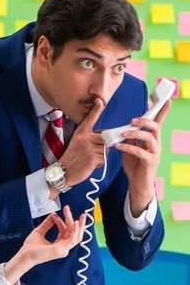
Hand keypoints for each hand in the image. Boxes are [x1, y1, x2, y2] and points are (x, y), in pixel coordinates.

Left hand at [4, 206, 85, 283]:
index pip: (66, 231)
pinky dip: (76, 231)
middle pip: (74, 233)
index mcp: (59, 244)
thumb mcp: (39, 232)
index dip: (62, 221)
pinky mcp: (60, 250)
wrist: (24, 255)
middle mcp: (63, 248)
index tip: (55, 214)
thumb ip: (47, 224)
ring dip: (78, 225)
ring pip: (76, 236)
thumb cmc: (30, 247)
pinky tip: (76, 224)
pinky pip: (72, 240)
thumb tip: (53, 214)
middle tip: (70, 209)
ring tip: (78, 216)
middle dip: (74, 221)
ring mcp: (63, 250)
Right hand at [58, 98, 105, 187]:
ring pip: (106, 149)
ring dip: (101, 156)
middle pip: (105, 138)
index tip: (99, 101)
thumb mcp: (77, 144)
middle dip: (103, 146)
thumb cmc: (72, 158)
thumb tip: (105, 137)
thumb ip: (89, 138)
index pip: (90, 119)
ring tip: (90, 159)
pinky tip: (91, 164)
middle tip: (93, 152)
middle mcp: (85, 138)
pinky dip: (100, 163)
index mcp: (80, 133)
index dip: (95, 110)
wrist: (64, 171)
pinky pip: (104, 158)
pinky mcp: (93, 157)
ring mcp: (89, 148)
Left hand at [115, 100, 168, 216]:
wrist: (137, 184)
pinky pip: (139, 151)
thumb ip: (129, 138)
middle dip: (145, 121)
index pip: (158, 123)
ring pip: (149, 138)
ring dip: (136, 133)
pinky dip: (128, 147)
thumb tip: (123, 128)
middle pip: (155, 127)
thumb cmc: (134, 165)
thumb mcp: (130, 148)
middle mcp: (155, 144)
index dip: (162, 112)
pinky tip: (118, 146)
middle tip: (132, 120)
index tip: (166, 100)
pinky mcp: (149, 162)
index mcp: (151, 139)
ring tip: (123, 133)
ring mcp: (154, 153)